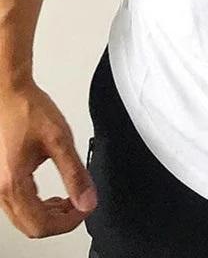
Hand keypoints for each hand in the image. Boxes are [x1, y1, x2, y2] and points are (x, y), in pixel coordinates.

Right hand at [0, 80, 96, 237]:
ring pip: (24, 218)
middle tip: (81, 205)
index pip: (40, 225)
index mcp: (13, 183)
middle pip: (30, 227)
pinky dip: (39, 206)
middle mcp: (0, 189)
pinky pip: (19, 205)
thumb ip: (75, 173)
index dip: (68, 223)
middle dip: (60, 222)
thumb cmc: (27, 109)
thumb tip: (87, 200)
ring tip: (72, 200)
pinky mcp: (2, 178)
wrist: (9, 92)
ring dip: (50, 215)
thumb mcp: (60, 140)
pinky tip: (55, 196)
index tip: (86, 209)